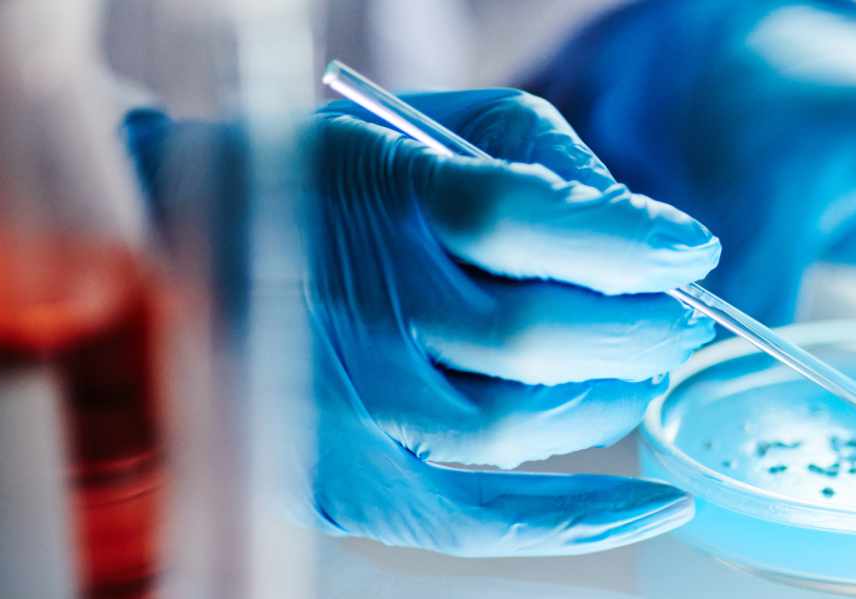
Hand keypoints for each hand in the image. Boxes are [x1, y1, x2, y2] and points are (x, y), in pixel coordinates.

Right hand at [302, 89, 718, 555]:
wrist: (166, 256)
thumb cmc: (319, 184)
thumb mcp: (415, 125)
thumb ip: (529, 158)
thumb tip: (644, 231)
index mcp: (370, 195)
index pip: (524, 218)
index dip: (629, 240)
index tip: (689, 251)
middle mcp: (354, 305)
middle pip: (534, 334)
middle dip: (638, 329)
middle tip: (678, 318)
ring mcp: (346, 405)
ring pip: (520, 423)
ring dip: (611, 398)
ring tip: (638, 368)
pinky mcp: (346, 481)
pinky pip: (477, 519)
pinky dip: (580, 519)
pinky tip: (657, 504)